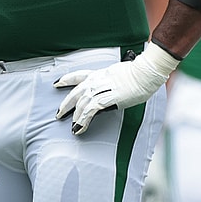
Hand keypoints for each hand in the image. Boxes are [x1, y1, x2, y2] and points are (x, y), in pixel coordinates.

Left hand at [54, 44, 178, 134]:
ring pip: (81, 104)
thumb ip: (112, 79)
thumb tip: (113, 85)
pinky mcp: (106, 98)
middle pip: (75, 92)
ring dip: (75, 117)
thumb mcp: (120, 73)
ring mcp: (100, 89)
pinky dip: (83, 121)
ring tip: (72, 127)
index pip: (78, 75)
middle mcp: (96, 80)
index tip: (57, 83)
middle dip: (66, 104)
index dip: (66, 80)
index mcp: (99, 73)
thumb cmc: (137, 72)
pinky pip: (89, 111)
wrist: (144, 74)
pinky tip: (79, 128)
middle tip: (59, 113)